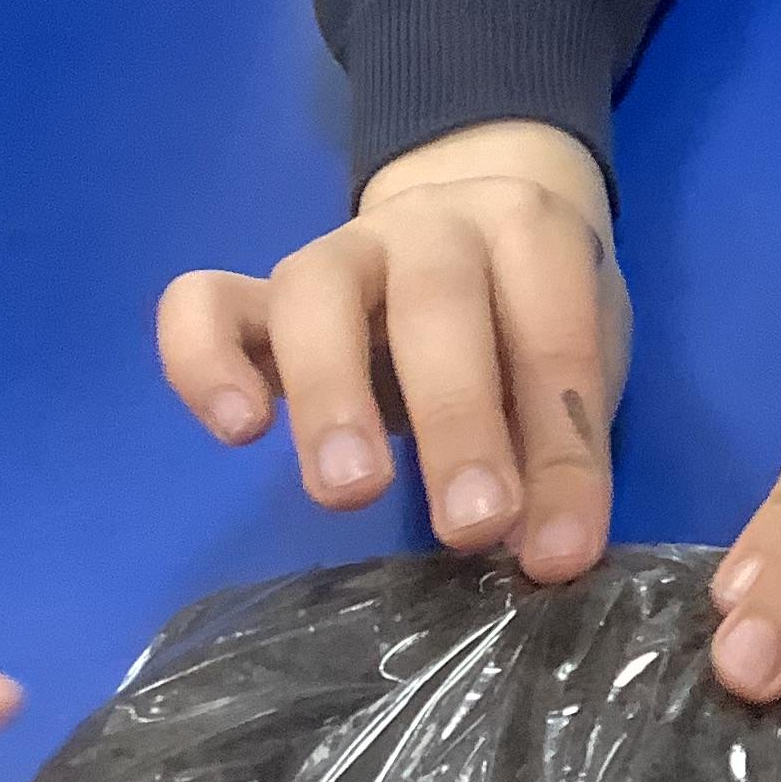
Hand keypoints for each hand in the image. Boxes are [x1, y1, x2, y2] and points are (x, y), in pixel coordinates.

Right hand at [157, 121, 627, 584]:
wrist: (476, 226)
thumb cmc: (532, 317)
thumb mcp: (576, 371)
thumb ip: (559, 451)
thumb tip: (548, 557)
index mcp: (531, 231)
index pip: (555, 336)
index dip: (562, 450)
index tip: (558, 552)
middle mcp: (431, 224)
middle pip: (436, 302)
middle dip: (457, 421)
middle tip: (470, 527)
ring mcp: (338, 250)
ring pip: (315, 295)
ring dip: (331, 396)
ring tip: (349, 493)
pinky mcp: (258, 291)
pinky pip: (204, 304)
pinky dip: (204, 360)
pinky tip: (238, 432)